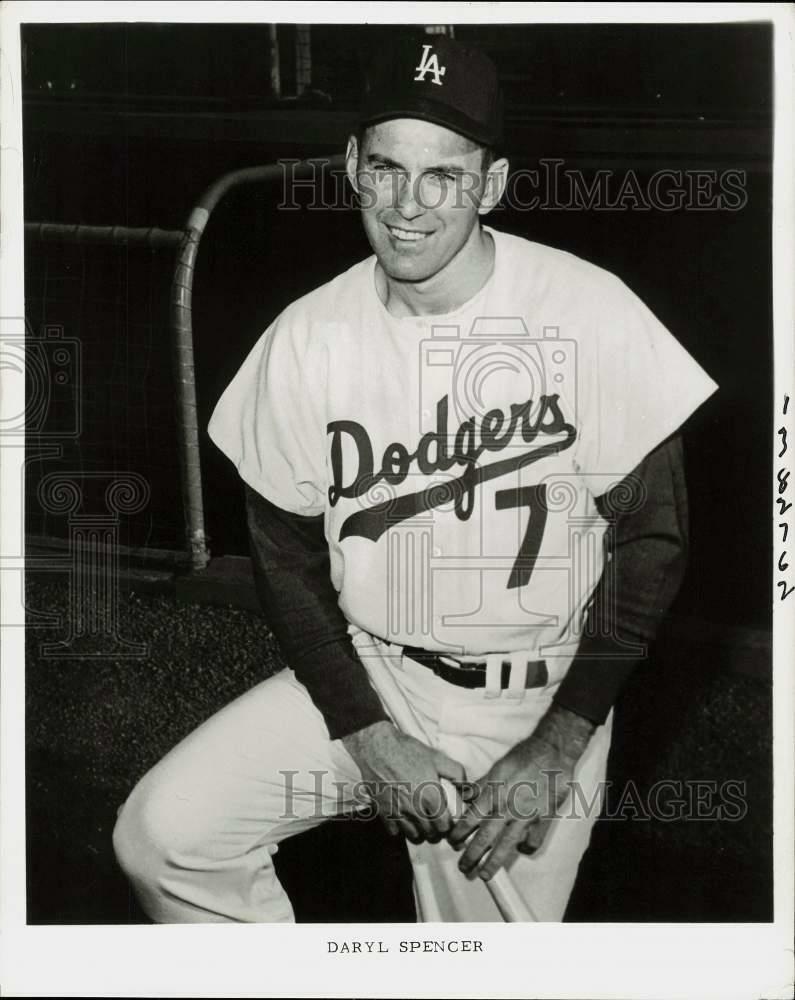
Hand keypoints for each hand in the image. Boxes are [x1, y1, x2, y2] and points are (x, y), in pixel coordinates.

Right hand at [342, 720, 466, 843]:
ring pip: (414, 836)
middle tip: (437, 821)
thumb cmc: (409, 751)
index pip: (445, 827)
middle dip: (437, 830)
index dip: (449, 825)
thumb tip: (469, 792)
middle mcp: (415, 809)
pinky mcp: (383, 812)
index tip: (448, 819)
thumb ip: (458, 775)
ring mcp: (398, 812)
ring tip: (422, 822)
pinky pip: (395, 832)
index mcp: (431, 798)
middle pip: (431, 834)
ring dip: (421, 832)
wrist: (378, 747)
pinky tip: (404, 817)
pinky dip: (401, 829)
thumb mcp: (438, 758)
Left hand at [448, 705, 595, 880]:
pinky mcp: (544, 818)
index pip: (470, 819)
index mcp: (493, 793)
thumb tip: (464, 795)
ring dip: (494, 862)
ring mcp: (526, 815)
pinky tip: (522, 851)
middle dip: (471, 856)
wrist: (552, 751)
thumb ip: (481, 785)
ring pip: (506, 845)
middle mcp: (507, 807)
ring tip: (485, 874)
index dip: (459, 834)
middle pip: (485, 838)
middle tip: (464, 868)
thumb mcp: (497, 767)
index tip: (453, 843)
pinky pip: (534, 841)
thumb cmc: (523, 756)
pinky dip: (527, 849)